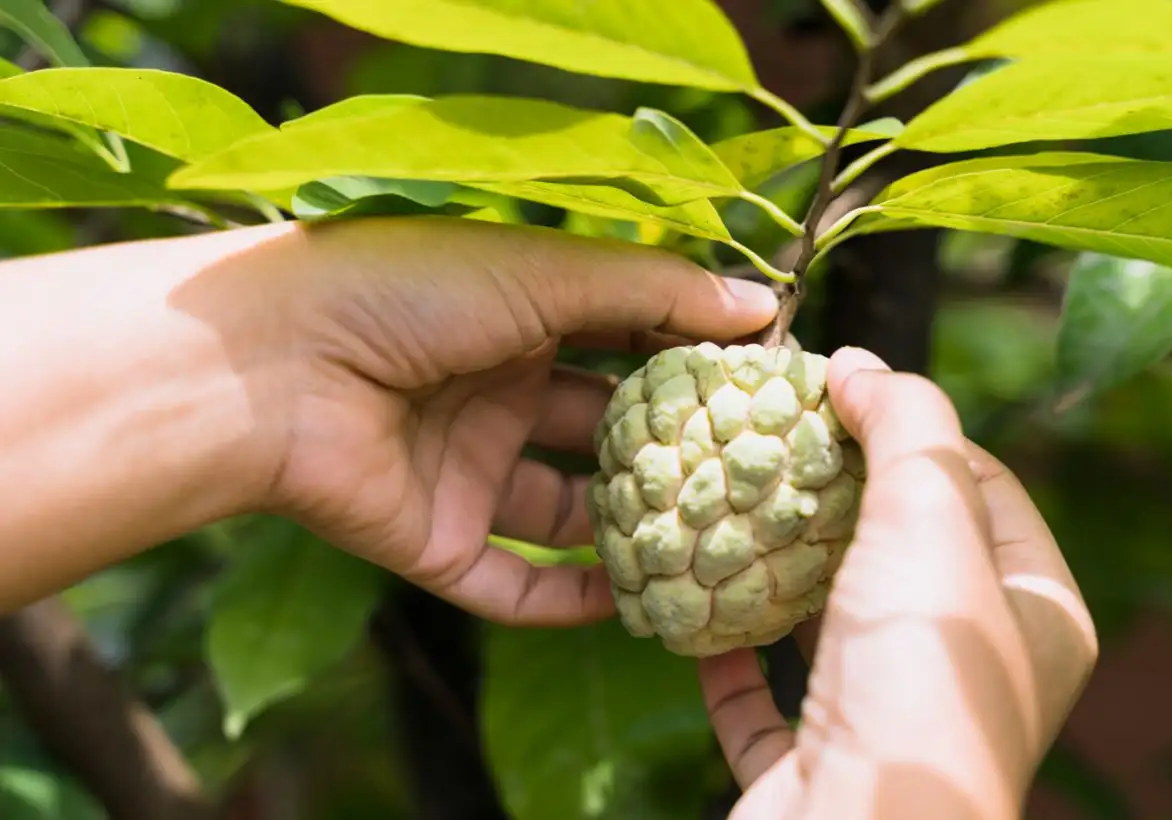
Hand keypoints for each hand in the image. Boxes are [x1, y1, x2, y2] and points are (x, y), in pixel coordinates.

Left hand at [255, 217, 778, 626]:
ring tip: (715, 544)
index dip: (692, 359)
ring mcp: (467, 471)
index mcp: (518, 318)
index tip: (770, 380)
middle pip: (605, 433)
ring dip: (634, 531)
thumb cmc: (406, 291)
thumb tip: (761, 305)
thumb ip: (653, 291)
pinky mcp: (437, 542)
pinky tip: (637, 602)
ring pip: (570, 517)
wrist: (271, 365)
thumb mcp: (545, 271)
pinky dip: (572, 600)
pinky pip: (516, 586)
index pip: (626, 342)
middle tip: (759, 472)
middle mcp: (496, 395)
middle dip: (674, 451)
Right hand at [697, 348, 1097, 819]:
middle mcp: (971, 669)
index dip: (915, 429)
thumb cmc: (916, 679)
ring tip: (727, 503)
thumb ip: (907, 425)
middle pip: (899, 548)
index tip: (840, 390)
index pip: (986, 485)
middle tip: (772, 438)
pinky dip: (730, 650)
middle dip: (832, 493)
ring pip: (827, 620)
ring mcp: (890, 718)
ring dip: (775, 567)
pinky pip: (766, 695)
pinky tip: (695, 607)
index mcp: (1035, 613)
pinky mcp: (814, 761)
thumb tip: (861, 365)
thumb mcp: (930, 521)